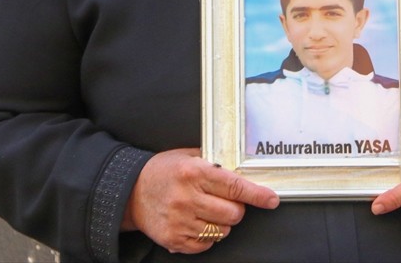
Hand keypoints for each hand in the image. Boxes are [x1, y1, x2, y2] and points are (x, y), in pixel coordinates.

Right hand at [122, 148, 278, 253]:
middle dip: (236, 208)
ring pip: (222, 231)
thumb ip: (215, 162)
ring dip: (222, 223)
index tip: (271, 200)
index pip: (235, 187)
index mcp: (194, 173)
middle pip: (233, 213)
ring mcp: (179, 221)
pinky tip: (197, 223)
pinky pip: (206, 244)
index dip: (258, 195)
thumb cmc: (163, 171)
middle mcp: (187, 198)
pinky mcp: (173, 239)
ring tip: (208, 211)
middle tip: (225, 201)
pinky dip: (208, 236)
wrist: (129, 192)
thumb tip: (245, 169)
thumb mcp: (188, 156)